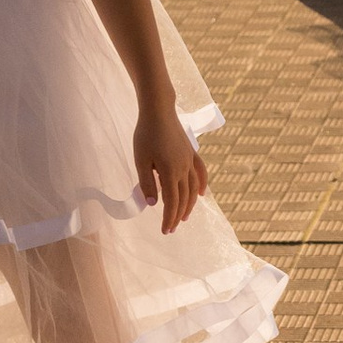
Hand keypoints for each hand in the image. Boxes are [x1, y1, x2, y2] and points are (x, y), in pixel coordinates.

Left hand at [134, 102, 205, 231]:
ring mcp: (190, 161)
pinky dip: (202, 185)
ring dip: (189, 205)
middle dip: (178, 216)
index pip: (171, 202)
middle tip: (172, 228)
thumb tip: (153, 203)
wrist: (159, 111)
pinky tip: (201, 194)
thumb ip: (146, 183)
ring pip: (193, 189)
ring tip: (184, 217)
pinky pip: (200, 173)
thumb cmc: (146, 134)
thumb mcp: (140, 160)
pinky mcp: (191, 153)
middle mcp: (183, 169)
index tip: (165, 231)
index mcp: (169, 172)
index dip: (169, 218)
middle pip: (183, 199)